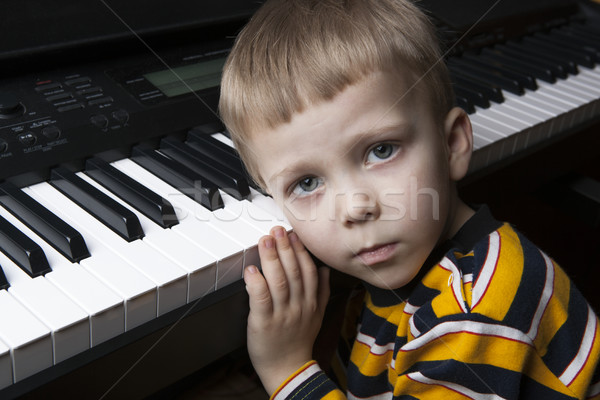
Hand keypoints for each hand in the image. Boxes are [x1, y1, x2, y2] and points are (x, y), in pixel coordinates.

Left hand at [243, 226, 329, 394]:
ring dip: (271, 258)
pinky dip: (256, 283)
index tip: (293, 234)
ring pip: (278, 281)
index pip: (308, 270)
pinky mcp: (264, 323)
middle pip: (293, 271)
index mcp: (311, 302)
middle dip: (285, 247)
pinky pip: (261, 299)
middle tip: (277, 230)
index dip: (300, 250)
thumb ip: (321, 291)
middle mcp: (299, 306)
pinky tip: (251, 270)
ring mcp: (281, 314)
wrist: (289, 369)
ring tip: (265, 241)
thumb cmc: (299, 341)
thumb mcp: (317, 315)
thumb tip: (323, 269)